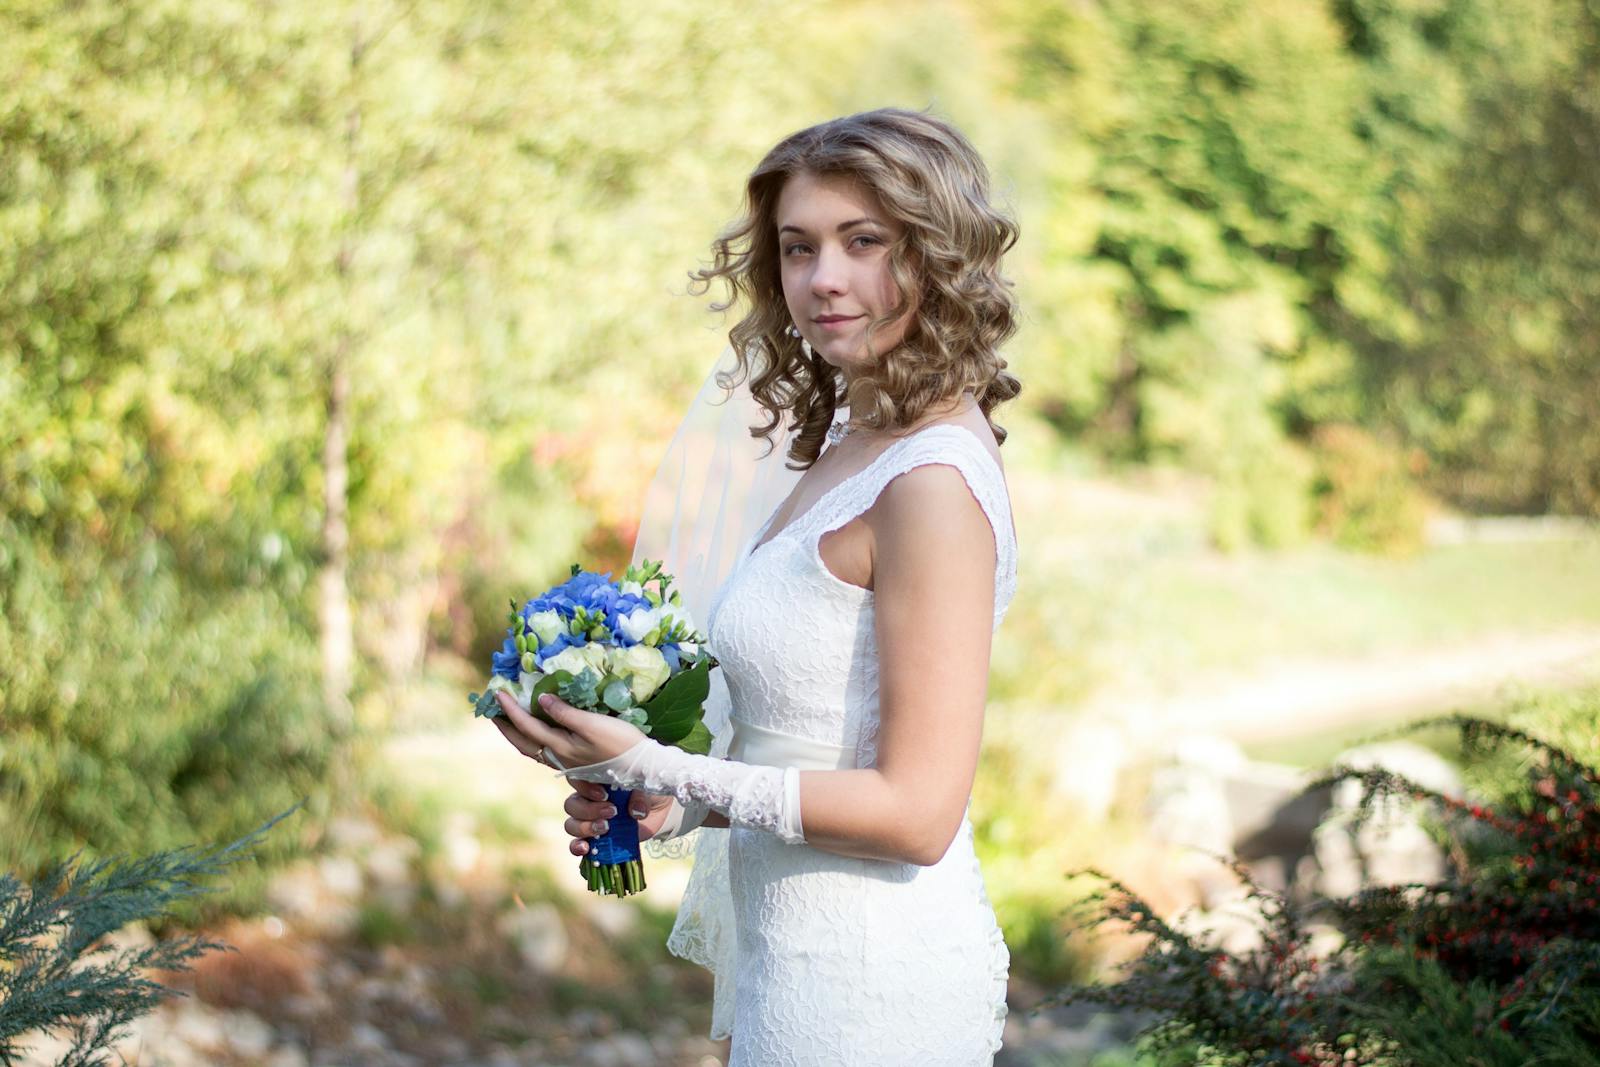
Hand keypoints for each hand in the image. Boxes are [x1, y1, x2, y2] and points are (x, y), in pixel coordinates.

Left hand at [492, 690, 649, 770]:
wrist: (642, 768)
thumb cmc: (621, 744)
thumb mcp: (593, 724)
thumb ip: (565, 712)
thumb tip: (540, 698)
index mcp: (559, 747)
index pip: (527, 725)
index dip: (511, 708)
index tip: (498, 691)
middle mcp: (558, 757)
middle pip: (522, 742)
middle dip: (505, 726)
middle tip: (492, 709)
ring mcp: (566, 761)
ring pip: (531, 748)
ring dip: (516, 733)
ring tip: (507, 719)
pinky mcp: (575, 761)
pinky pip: (543, 749)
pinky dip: (532, 738)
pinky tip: (536, 731)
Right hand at [562, 781, 676, 856]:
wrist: (658, 811)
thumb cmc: (649, 791)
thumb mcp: (649, 787)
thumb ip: (641, 795)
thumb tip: (634, 811)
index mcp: (596, 781)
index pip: (576, 780)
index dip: (585, 788)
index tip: (605, 794)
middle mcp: (587, 800)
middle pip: (571, 805)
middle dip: (589, 810)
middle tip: (612, 812)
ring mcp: (588, 821)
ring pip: (571, 824)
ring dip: (585, 828)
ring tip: (606, 828)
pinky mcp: (594, 840)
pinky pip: (576, 844)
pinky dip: (577, 847)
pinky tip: (586, 849)